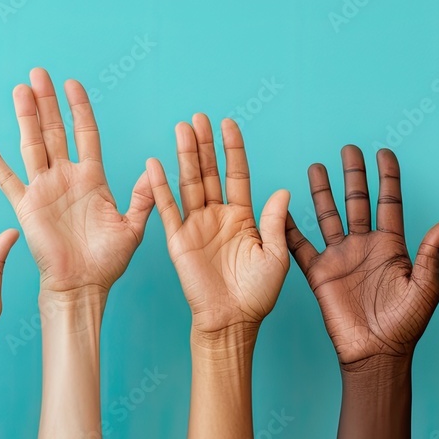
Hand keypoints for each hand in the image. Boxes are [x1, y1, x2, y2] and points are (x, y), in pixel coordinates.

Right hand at [0, 67, 151, 297]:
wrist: (82, 286)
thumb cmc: (107, 262)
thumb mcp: (132, 227)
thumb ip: (142, 197)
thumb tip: (153, 167)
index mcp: (92, 180)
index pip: (85, 134)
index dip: (79, 109)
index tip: (72, 84)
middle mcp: (66, 179)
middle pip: (55, 131)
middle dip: (47, 102)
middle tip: (39, 74)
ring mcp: (44, 190)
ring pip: (33, 145)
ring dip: (26, 118)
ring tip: (20, 90)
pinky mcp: (26, 207)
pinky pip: (7, 180)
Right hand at [144, 115, 288, 336]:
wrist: (231, 321)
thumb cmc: (257, 294)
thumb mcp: (275, 255)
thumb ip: (274, 221)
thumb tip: (283, 190)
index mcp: (243, 218)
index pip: (237, 174)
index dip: (233, 149)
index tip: (229, 124)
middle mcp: (218, 217)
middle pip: (210, 172)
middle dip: (205, 145)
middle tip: (198, 117)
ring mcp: (196, 226)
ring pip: (189, 183)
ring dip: (185, 156)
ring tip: (181, 129)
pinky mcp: (178, 240)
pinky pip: (167, 209)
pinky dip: (160, 187)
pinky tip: (155, 164)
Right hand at [286, 146, 438, 368]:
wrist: (376, 354)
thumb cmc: (406, 326)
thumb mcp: (427, 287)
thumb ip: (431, 252)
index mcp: (392, 246)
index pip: (389, 201)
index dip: (387, 176)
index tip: (384, 152)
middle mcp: (364, 246)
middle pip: (357, 200)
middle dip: (353, 174)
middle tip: (349, 149)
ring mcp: (341, 258)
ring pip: (329, 215)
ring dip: (323, 191)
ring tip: (316, 166)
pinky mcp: (320, 274)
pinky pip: (301, 246)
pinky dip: (290, 228)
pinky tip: (282, 208)